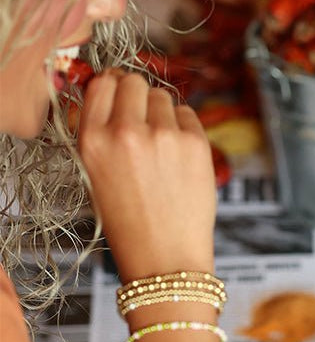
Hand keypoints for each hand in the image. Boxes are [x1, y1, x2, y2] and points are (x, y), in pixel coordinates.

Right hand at [77, 71, 216, 282]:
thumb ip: (100, 131)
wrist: (165, 259)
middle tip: (145, 124)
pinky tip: (181, 157)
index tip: (121, 98)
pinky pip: (189, 115)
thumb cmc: (130, 222)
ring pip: (163, 97)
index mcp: (92, 139)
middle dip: (139, 97)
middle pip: (133, 82)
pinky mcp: (195, 144)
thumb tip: (114, 89)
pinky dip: (185, 128)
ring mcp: (163, 136)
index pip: (101, 83)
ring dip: (163, 113)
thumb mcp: (94, 173)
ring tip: (163, 148)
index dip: (113, 88)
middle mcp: (125, 131)